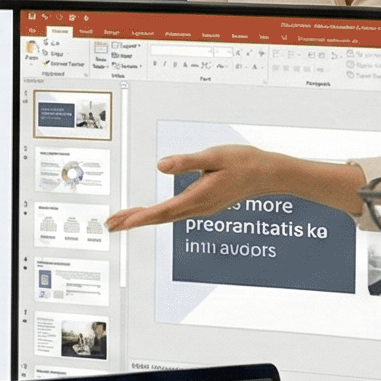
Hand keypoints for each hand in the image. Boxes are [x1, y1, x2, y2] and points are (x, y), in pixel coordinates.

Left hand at [104, 146, 362, 232]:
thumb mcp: (214, 156)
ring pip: (167, 216)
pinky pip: (176, 212)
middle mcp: (198, 207)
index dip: (139, 217)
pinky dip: (158, 214)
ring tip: (122, 219)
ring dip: (144, 218)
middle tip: (110, 224)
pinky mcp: (204, 203)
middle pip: (160, 217)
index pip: (162, 210)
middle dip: (133, 220)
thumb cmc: (244, 162)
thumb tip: (161, 166)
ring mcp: (202, 208)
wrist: (270, 174)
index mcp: (199, 197)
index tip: (121, 222)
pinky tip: (151, 213)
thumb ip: (186, 161)